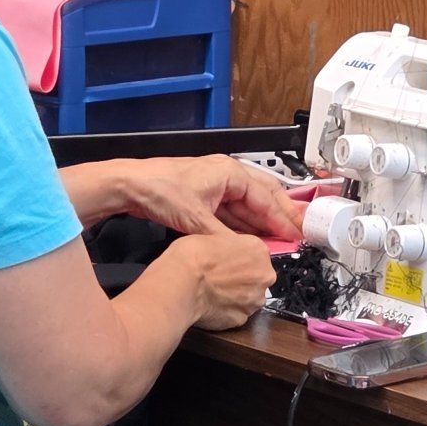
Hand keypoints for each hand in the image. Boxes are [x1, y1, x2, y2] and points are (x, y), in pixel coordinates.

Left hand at [122, 155, 304, 243]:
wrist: (129, 186)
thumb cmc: (159, 190)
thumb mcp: (196, 221)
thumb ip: (224, 239)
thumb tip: (244, 253)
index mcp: (230, 172)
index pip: (266, 198)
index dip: (283, 219)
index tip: (296, 234)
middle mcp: (225, 176)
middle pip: (262, 197)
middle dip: (279, 217)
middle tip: (296, 234)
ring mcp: (214, 186)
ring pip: (246, 206)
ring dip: (260, 223)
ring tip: (277, 241)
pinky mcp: (202, 198)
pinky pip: (230, 213)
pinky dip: (242, 225)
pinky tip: (249, 238)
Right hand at [174, 232, 275, 330]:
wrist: (181, 283)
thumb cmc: (193, 256)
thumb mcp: (211, 231)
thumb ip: (227, 238)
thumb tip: (223, 238)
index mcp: (259, 250)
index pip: (255, 254)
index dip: (239, 257)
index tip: (225, 261)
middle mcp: (264, 276)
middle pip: (257, 277)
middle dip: (242, 278)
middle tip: (219, 277)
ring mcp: (254, 300)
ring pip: (249, 298)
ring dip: (236, 296)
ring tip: (213, 292)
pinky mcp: (242, 319)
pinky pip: (236, 314)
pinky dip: (226, 310)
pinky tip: (211, 304)